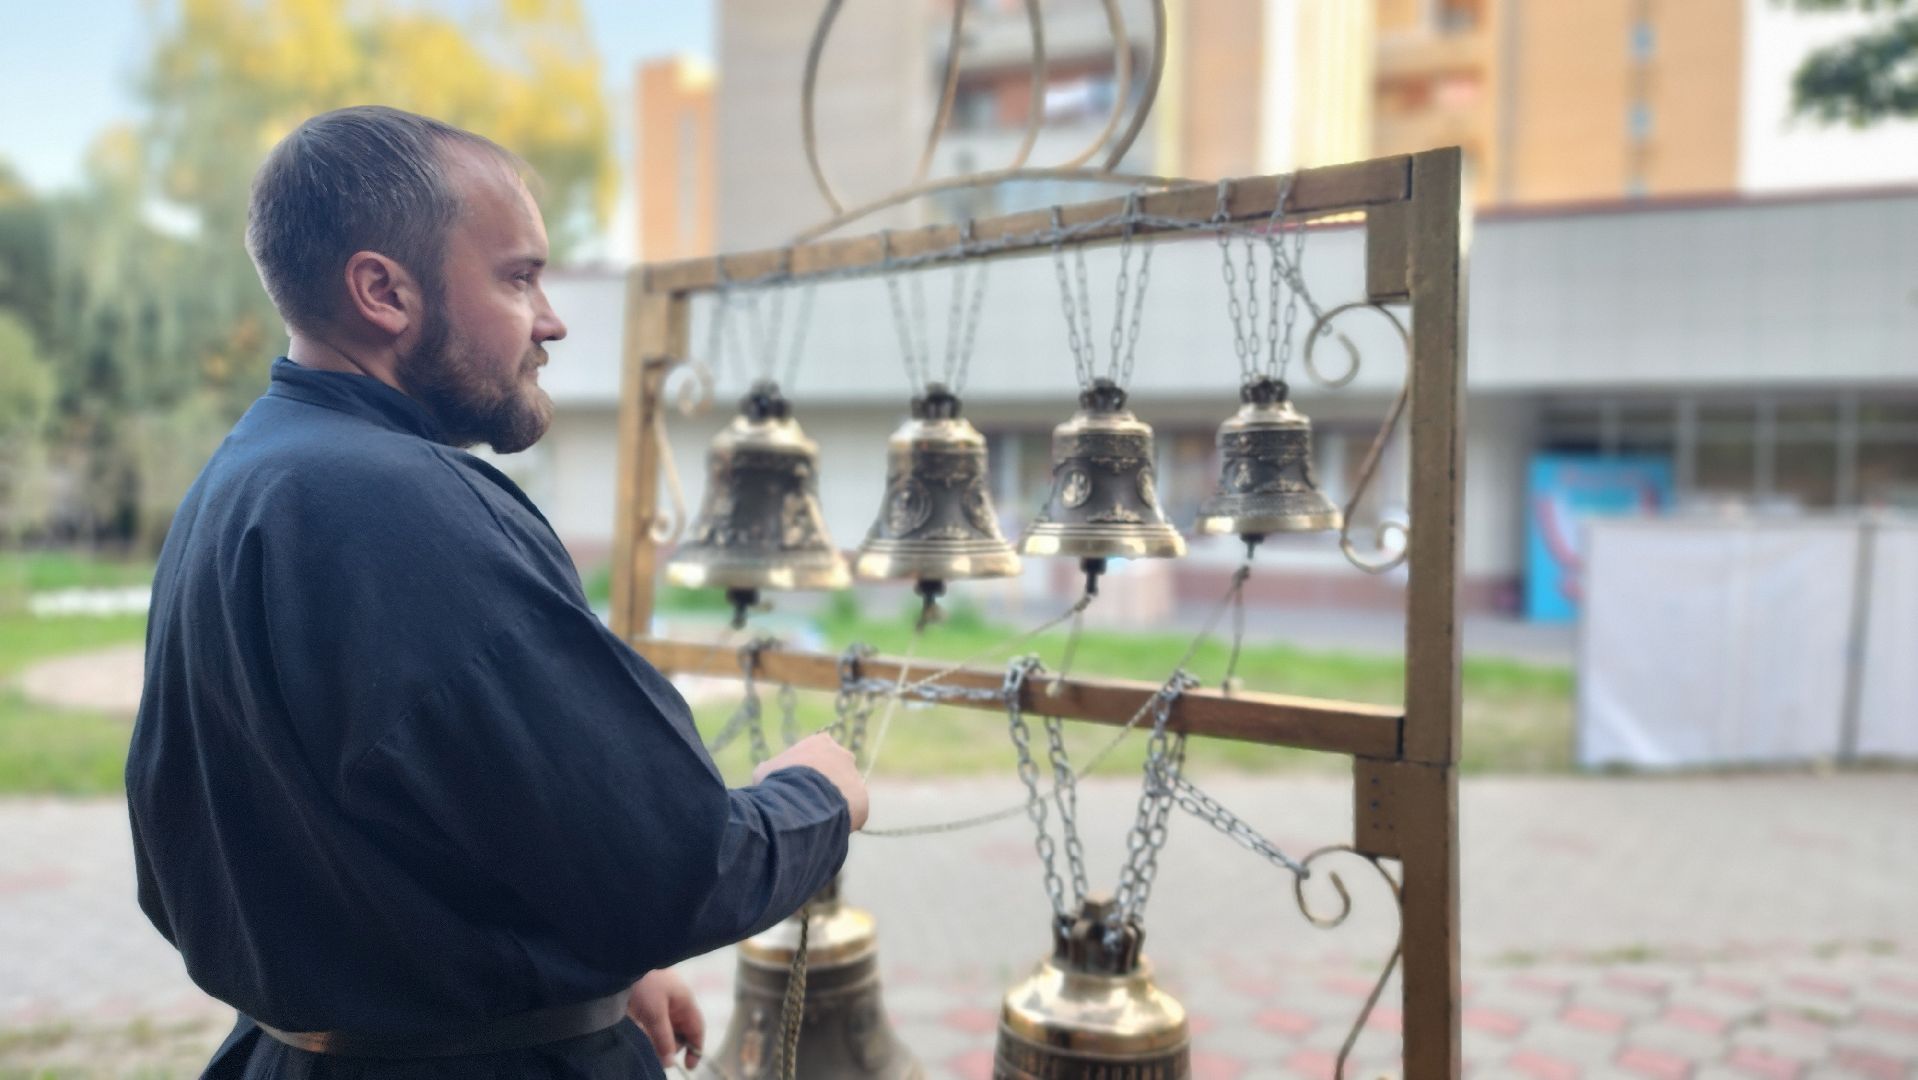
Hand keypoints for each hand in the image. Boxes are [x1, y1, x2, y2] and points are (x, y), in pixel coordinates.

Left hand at [625, 968, 703, 1069]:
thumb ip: (664, 1038)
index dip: (695, 1048)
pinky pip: (651, 1026)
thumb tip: (671, 1064)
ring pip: (664, 1031)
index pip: (696, 1029)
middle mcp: (675, 1004)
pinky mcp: (645, 1006)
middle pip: (680, 1033)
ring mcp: (660, 1004)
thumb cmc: (643, 983)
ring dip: (656, 1040)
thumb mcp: (654, 1012)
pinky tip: (638, 1031)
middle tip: (656, 1052)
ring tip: (644, 1038)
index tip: (689, 1067)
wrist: (619, 963)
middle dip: (670, 1046)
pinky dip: (647, 1034)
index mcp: (684, 1001)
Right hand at [754, 732, 868, 830]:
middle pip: (835, 771)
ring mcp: (855, 778)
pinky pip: (852, 813)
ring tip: (815, 819)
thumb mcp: (764, 772)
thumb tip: (767, 777)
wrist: (801, 802)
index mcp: (821, 742)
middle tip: (808, 802)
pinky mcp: (863, 801)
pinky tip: (825, 828)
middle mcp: (843, 755)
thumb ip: (772, 770)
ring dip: (833, 804)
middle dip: (825, 785)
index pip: (817, 753)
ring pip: (845, 793)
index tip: (796, 784)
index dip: (806, 770)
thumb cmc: (779, 782)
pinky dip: (840, 821)